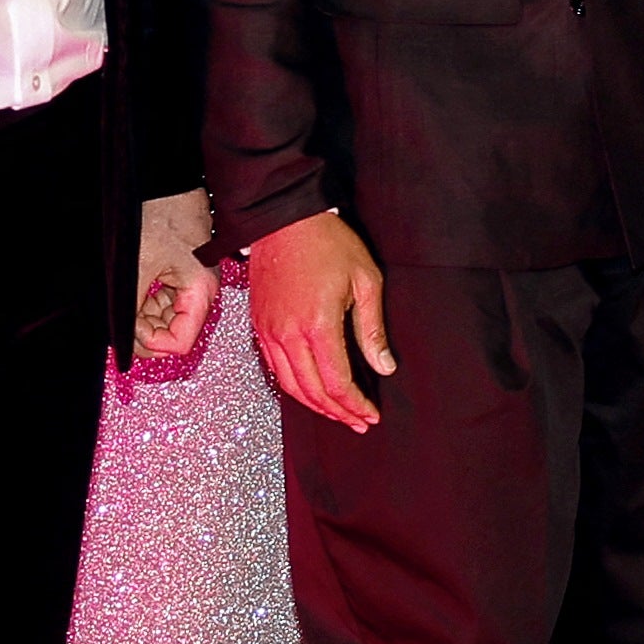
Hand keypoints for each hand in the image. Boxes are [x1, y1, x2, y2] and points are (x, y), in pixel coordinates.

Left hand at [130, 189, 217, 362]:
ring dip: (145, 317)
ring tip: (128, 297)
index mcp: (201, 292)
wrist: (167, 184)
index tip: (129, 328)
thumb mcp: (137, 268)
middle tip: (124, 316)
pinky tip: (136, 290)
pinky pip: (167, 302)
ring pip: (169, 319)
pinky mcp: (184, 275)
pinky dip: (148, 303)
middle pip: (175, 333)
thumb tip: (125, 338)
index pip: (180, 343)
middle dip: (147, 330)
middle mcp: (203, 292)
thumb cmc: (161, 215)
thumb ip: (132, 309)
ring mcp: (195, 284)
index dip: (151, 342)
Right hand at [247, 210, 392, 428]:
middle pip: (313, 391)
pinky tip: (310, 391)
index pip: (337, 383)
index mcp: (318, 325)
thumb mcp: (365, 280)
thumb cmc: (328, 244)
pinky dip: (293, 386)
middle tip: (358, 423)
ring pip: (290, 385)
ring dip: (315, 406)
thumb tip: (384, 367)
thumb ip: (372, 328)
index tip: (371, 415)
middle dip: (338, 413)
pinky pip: (274, 368)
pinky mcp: (259, 326)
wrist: (285, 220)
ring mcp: (269, 332)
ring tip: (337, 414)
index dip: (355, 405)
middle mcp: (288, 334)